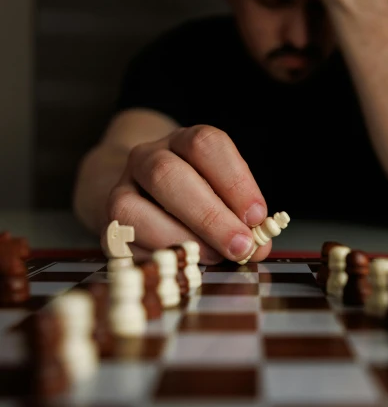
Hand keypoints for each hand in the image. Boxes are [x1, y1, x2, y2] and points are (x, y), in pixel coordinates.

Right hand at [106, 126, 269, 263]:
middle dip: (209, 216)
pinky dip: (159, 257)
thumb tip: (258, 245)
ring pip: (135, 209)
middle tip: (240, 245)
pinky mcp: (109, 227)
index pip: (205, 145)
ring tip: (214, 257)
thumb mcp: (223, 194)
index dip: (234, 180)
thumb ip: (242, 218)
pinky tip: (186, 265)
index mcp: (182, 142)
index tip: (257, 216)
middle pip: (168, 175)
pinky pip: (126, 244)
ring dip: (181, 239)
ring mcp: (121, 191)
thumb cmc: (196, 199)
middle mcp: (147, 158)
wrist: (143, 199)